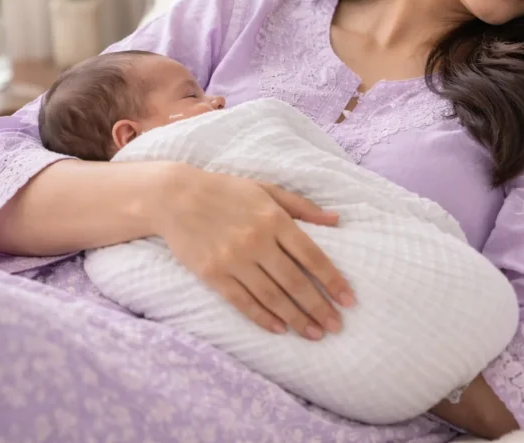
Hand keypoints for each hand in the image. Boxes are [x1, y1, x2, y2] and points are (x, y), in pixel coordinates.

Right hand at [152, 164, 354, 339]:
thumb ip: (303, 207)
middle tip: (337, 326)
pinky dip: (263, 318)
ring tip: (315, 333)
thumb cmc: (226, 191)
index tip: (349, 299)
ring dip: (296, 318)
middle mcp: (257, 241)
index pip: (312, 256)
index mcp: (274, 219)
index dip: (332, 280)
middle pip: (295, 282)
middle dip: (319, 307)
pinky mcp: (213, 275)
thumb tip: (337, 221)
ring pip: (272, 297)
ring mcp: (234, 260)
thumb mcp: (266, 189)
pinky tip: (280, 329)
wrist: (174, 197)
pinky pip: (243, 302)